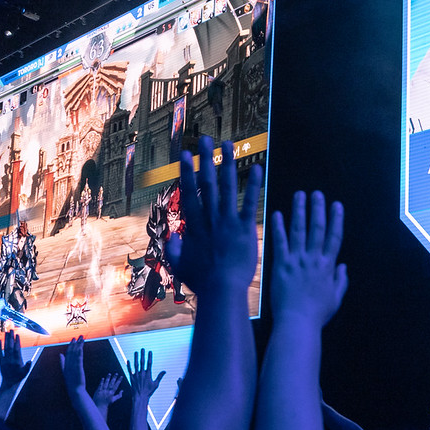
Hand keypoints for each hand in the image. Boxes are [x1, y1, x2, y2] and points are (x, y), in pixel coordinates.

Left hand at [0, 329, 31, 389]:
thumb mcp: (25, 372)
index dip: (17, 342)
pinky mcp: (1, 361)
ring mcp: (5, 360)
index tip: (17, 335)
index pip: (17, 349)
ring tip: (6, 332)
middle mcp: (10, 360)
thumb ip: (27, 366)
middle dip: (11, 338)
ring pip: (6, 348)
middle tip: (11, 330)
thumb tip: (30, 361)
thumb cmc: (19, 376)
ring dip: (6, 340)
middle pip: (11, 346)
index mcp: (17, 361)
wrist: (9, 382)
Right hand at [61, 336, 86, 392]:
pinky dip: (80, 351)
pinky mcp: (78, 368)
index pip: (68, 353)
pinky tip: (81, 346)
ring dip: (79, 345)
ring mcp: (73, 367)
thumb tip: (60, 354)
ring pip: (75, 353)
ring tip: (81, 338)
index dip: (70, 345)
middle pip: (71, 352)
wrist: (75, 391)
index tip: (73, 339)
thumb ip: (62, 363)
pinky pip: (79, 358)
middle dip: (74, 343)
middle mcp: (69, 365)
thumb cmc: (72, 383)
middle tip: (78, 336)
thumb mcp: (65, 372)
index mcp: (66, 365)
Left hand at [93, 374, 123, 409]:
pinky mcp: (98, 391)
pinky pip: (100, 385)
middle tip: (116, 373)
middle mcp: (108, 391)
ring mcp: (103, 390)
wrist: (100, 406)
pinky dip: (101, 382)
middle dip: (114, 378)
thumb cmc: (107, 403)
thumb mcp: (114, 400)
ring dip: (108, 378)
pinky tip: (103, 378)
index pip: (116, 385)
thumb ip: (119, 395)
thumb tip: (122, 391)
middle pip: (111, 383)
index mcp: (112, 393)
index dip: (119, 380)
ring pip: (106, 383)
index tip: (121, 376)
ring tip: (109, 374)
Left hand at [128, 348, 164, 402]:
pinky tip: (128, 360)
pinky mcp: (131, 378)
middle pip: (142, 362)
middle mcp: (142, 374)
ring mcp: (136, 375)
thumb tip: (165, 371)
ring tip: (136, 352)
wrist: (140, 397)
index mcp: (148, 374)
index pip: (149, 363)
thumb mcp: (156, 384)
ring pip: (135, 365)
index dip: (149, 357)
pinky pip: (129, 370)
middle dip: (142, 355)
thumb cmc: (149, 391)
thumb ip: (160, 376)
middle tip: (142, 349)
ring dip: (135, 358)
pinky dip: (128, 365)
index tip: (150, 351)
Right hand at [167, 137, 262, 295]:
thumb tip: (172, 237)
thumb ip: (174, 249)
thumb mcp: (180, 266)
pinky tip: (257, 167)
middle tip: (205, 140)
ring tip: (228, 144)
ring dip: (227, 164)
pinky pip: (250, 202)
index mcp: (194, 226)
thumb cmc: (202, 282)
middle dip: (205, 159)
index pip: (189, 193)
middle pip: (206, 183)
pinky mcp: (245, 228)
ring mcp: (228, 221)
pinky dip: (253, 185)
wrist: (222, 290)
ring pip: (227, 187)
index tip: (185, 155)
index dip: (187, 172)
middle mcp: (210, 218)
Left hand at [269, 191, 347, 326]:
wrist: (297, 322)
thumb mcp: (335, 298)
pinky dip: (278, 227)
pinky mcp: (281, 264)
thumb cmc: (317, 314)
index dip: (336, 220)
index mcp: (328, 266)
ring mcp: (296, 260)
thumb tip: (344, 266)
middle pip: (317, 229)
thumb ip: (341, 281)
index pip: (334, 237)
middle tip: (317, 193)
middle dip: (318, 209)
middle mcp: (313, 259)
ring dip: (299, 211)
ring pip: (299, 230)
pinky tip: (276, 213)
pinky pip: (279, 242)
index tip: (337, 205)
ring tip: (299, 195)